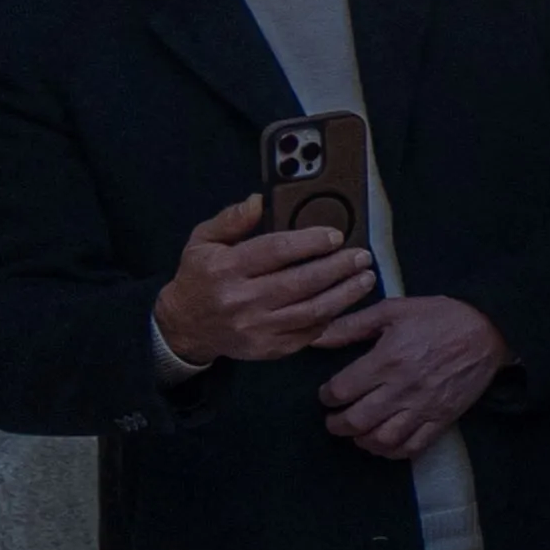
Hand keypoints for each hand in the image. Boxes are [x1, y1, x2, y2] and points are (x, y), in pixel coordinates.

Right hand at [153, 194, 373, 363]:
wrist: (185, 326)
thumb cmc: (199, 278)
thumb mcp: (203, 241)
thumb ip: (231, 220)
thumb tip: (259, 201)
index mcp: (226, 268)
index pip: (276, 251)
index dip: (310, 242)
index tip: (336, 236)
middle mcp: (242, 299)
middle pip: (302, 282)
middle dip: (339, 268)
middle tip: (362, 256)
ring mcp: (257, 328)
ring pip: (312, 310)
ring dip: (345, 294)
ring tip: (365, 278)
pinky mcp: (268, 348)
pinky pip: (308, 333)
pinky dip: (331, 317)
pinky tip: (344, 302)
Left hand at [317, 294, 504, 460]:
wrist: (489, 330)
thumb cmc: (440, 317)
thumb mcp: (393, 310)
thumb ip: (352, 325)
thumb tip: (318, 338)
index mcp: (386, 360)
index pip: (342, 390)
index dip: (326, 396)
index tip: (327, 395)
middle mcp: (402, 388)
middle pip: (357, 421)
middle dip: (337, 425)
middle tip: (334, 420)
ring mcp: (424, 407)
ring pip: (383, 439)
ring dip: (363, 441)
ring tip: (357, 434)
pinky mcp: (443, 418)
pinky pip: (414, 446)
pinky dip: (393, 451)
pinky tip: (384, 444)